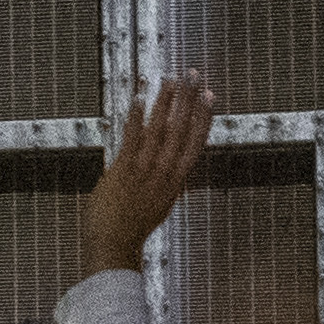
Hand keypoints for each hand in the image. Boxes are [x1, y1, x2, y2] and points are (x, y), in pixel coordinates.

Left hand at [81, 75, 215, 274]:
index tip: (210, 96)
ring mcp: (145, 171)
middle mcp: (164, 174)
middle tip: (193, 76)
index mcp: (175, 182)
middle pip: (181, 130)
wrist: (113, 247)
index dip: (203, 118)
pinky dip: (136, 119)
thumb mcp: (156, 205)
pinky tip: (139, 99)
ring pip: (160, 130)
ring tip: (169, 80)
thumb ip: (162, 184)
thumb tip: (166, 171)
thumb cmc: (130, 229)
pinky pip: (132, 139)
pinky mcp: (123, 171)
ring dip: (165, 103)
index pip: (194, 143)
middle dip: (188, 101)